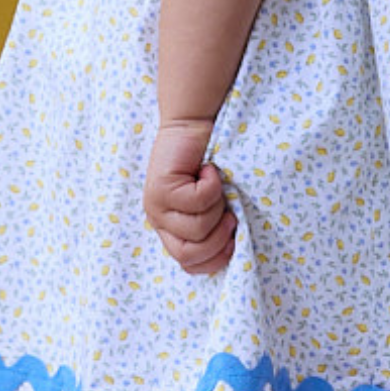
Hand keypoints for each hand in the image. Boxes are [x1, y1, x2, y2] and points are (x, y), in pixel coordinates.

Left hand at [143, 120, 236, 274]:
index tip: (233, 239)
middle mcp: (159, 222)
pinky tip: (207, 170)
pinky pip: (198, 201)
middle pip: (190, 253)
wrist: (192, 126)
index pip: (189, 264)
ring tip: (213, 185)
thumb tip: (231, 249)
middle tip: (228, 213)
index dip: (216, 258)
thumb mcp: (213, 203)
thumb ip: (213, 226)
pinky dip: (213, 184)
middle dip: (219, 237)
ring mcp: (156, 207)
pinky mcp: (160, 189)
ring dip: (217, 206)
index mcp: (170, 230)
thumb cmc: (209, 163)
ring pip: (197, 228)